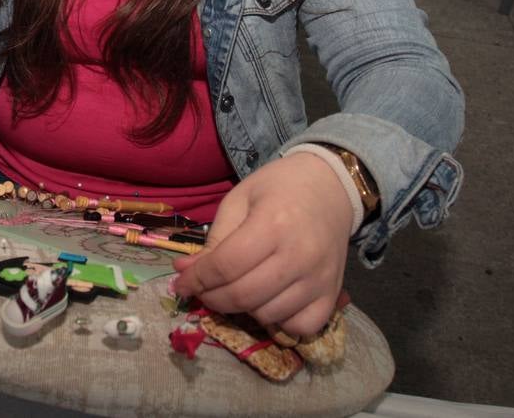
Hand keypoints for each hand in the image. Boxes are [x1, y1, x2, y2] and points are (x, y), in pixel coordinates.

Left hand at [172, 153, 352, 337]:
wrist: (330, 187)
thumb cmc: (279, 188)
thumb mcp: (240, 200)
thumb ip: (215, 238)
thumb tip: (185, 272)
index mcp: (273, 224)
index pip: (226, 266)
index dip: (197, 279)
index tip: (181, 283)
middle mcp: (298, 256)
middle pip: (243, 296)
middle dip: (212, 298)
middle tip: (202, 290)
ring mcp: (318, 279)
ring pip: (267, 315)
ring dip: (243, 310)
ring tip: (237, 289)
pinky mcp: (332, 294)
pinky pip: (300, 327)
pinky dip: (280, 322)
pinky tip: (270, 302)